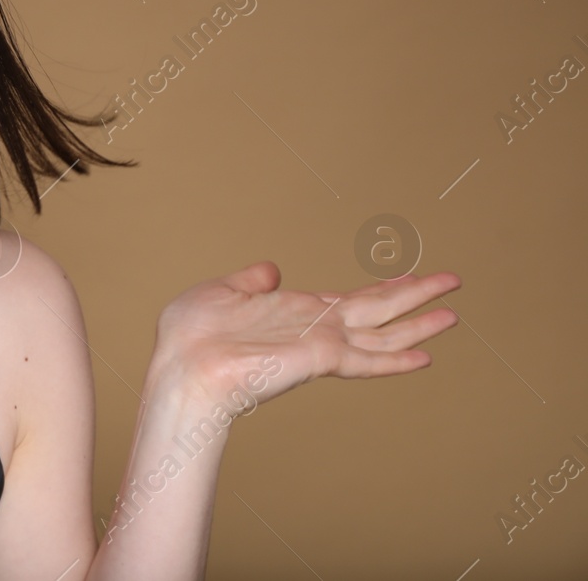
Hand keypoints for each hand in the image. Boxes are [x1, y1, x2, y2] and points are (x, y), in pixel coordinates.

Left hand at [146, 261, 461, 408]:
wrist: (182, 367)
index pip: (348, 300)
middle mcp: (313, 329)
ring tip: (454, 312)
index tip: (409, 280)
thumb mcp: (221, 292)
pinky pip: (366, 360)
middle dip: (415, 296)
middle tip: (453, 281)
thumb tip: (271, 269)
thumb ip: (250, 282)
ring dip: (419, 323)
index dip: (380, 290)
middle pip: (377, 310)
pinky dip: (396, 359)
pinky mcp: (318, 359)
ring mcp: (319, 345)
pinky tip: (425, 356)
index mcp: (292, 312)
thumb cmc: (190, 337)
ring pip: (382, 332)